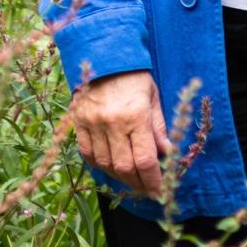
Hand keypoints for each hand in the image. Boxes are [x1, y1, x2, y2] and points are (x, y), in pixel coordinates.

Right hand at [71, 69, 169, 198]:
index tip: (160, 191)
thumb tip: (167, 155)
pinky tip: (110, 165)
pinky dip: (100, 165)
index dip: (153, 181)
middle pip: (124, 168)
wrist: (104, 54)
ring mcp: (93, 123)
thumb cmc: (134, 76)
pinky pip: (87, 154)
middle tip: (146, 189)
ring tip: (131, 177)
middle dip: (138, 184)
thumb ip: (159, 128)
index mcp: (136, 115)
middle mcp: (113, 122)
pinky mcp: (78, 122)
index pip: (145, 160)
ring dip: (120, 177)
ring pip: (105, 165)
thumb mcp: (153, 98)